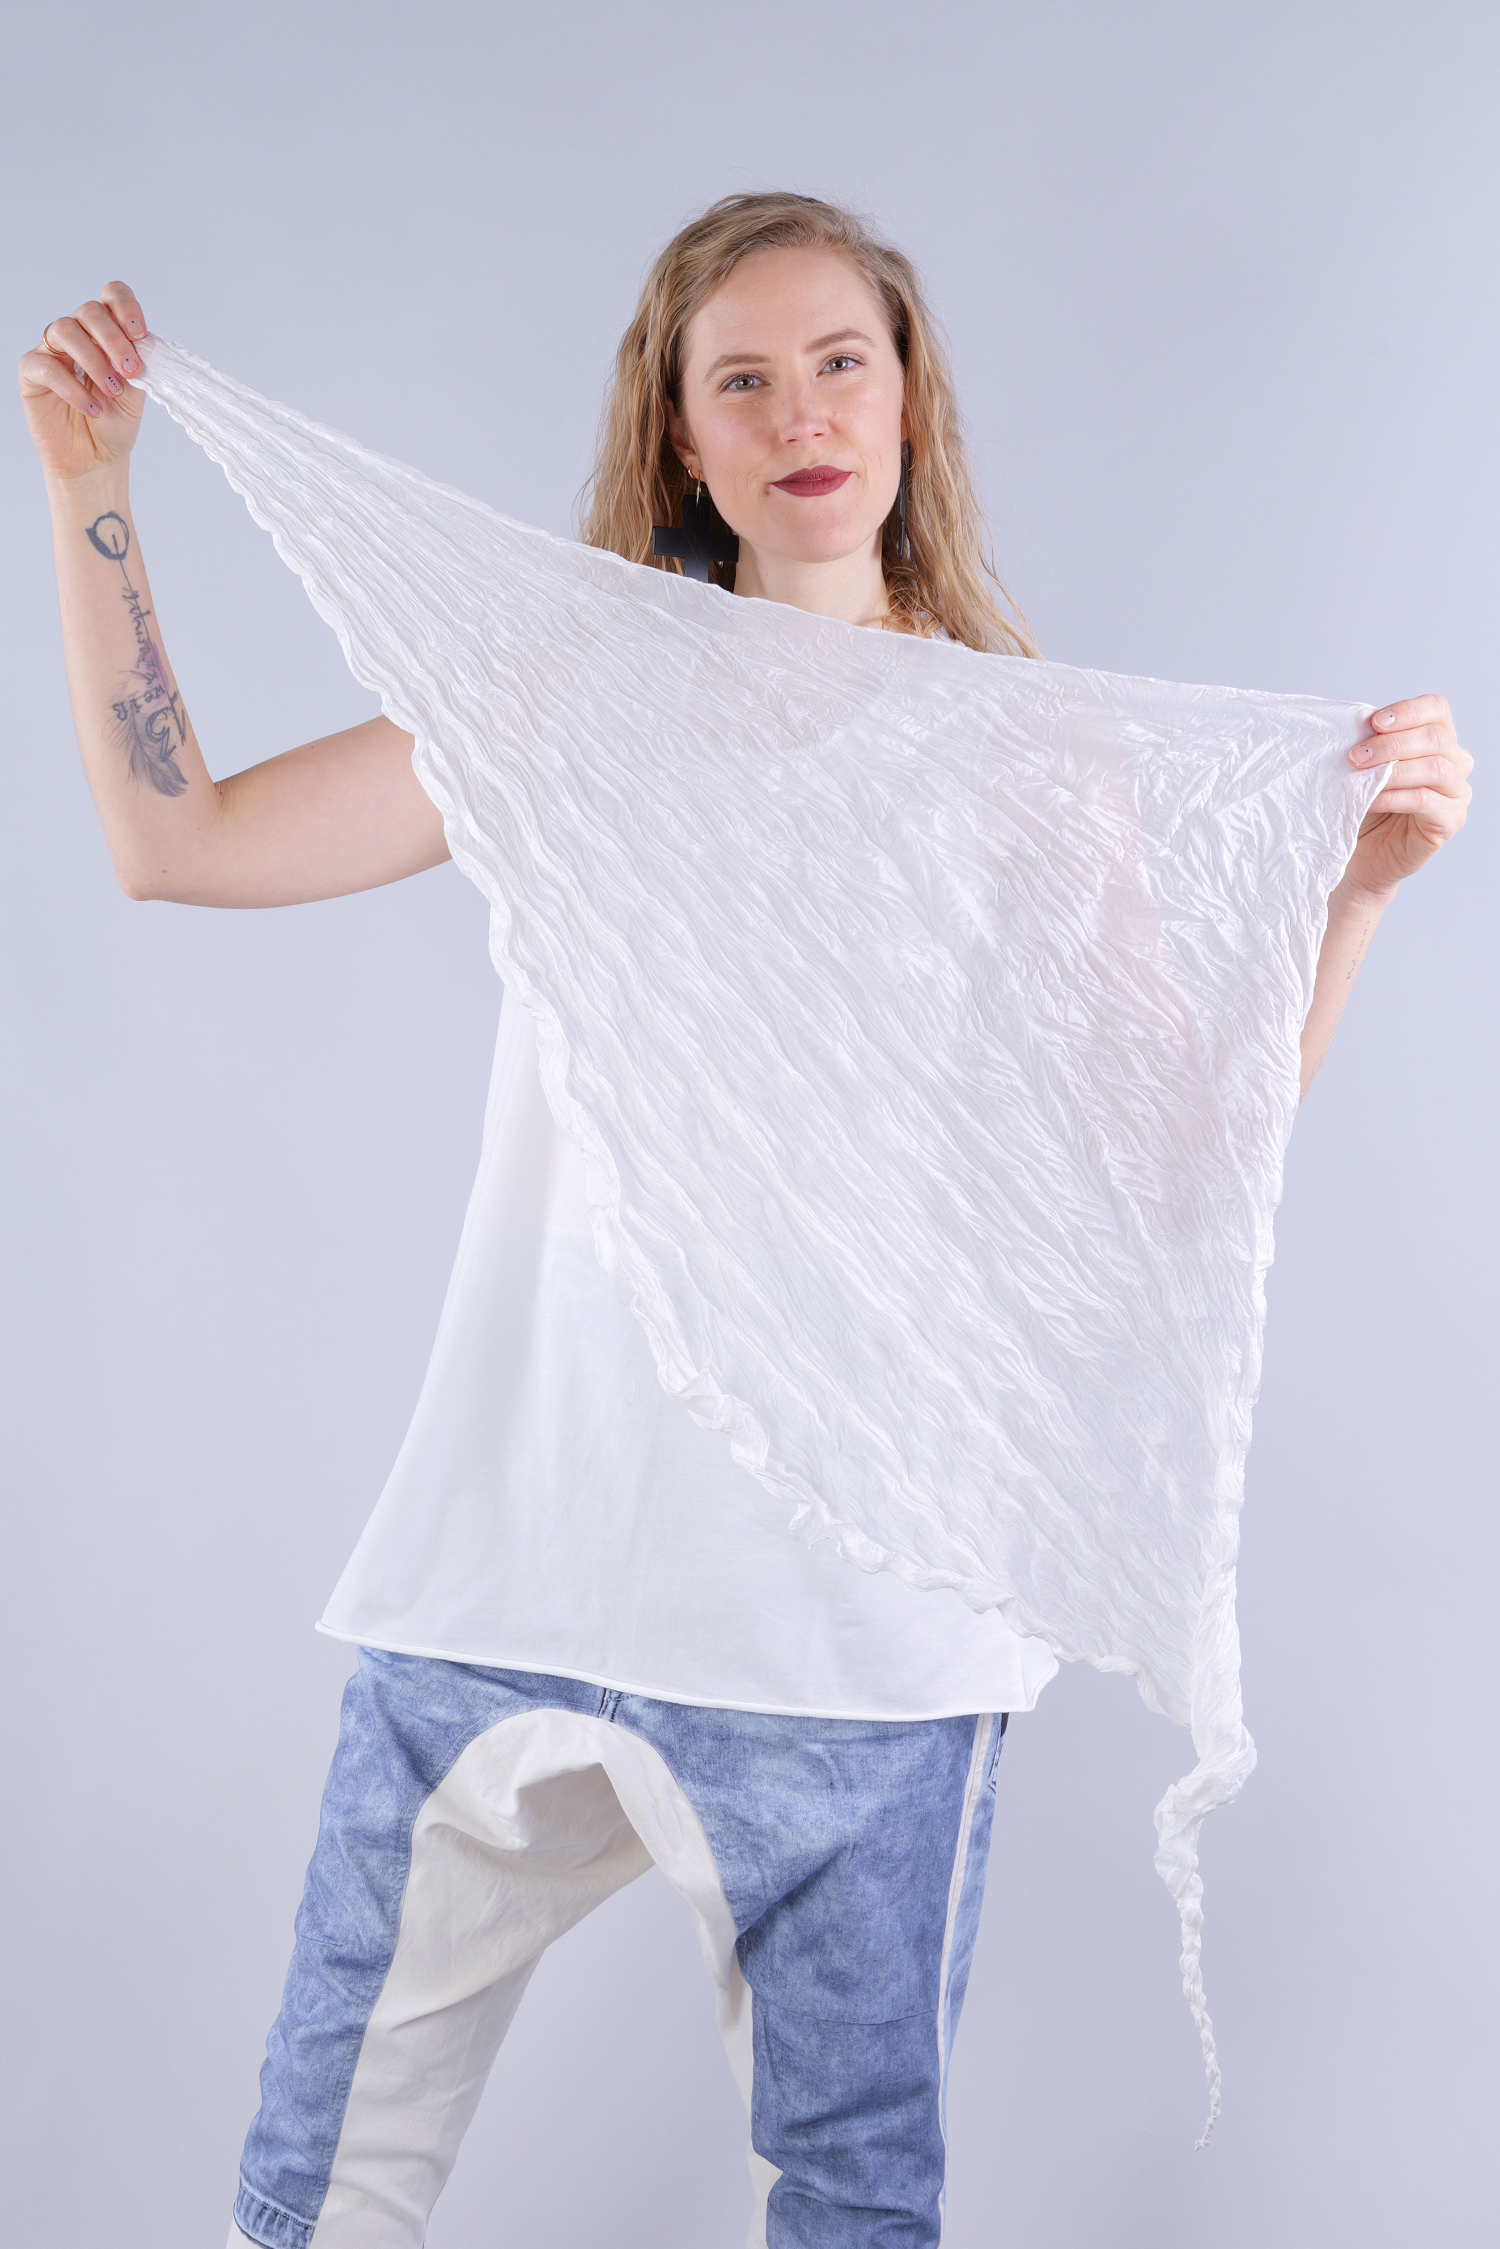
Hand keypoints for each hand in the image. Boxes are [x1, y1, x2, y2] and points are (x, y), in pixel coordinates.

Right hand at [19, 282, 148, 485]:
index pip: (112, 298)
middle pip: (89, 311)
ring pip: (65, 330)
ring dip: (93, 360)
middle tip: (130, 371)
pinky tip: (92, 409)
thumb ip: (139, 364)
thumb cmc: (115, 424)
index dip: (125, 307)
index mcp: (106, 333)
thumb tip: (143, 342)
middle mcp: (78, 335)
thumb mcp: (137, 394)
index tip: (140, 334)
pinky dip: (73, 388)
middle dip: (113, 339)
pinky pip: (47, 366)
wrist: (96, 459)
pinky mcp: (33, 372)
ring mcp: (53, 350)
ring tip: (111, 391)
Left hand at [1346, 694, 1472, 898]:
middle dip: (1391, 744)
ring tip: (1360, 776)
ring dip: (1394, 769)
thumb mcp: (1364, 768)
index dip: (1408, 711)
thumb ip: (1369, 743)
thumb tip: (1360, 722)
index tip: (1374, 722)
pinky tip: (1371, 800)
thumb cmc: (1363, 806)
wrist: (1359, 854)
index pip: (1437, 709)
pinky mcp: (1450, 821)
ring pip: (1436, 768)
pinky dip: (1395, 797)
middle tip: (1355, 756)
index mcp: (1437, 739)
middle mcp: (1455, 762)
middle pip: (1436, 738)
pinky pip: (1427, 801)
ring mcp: (1456, 792)